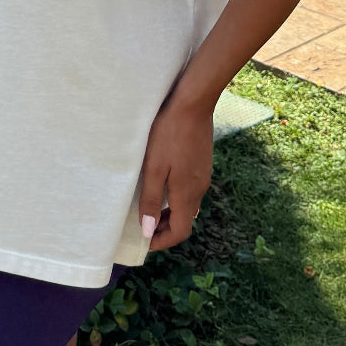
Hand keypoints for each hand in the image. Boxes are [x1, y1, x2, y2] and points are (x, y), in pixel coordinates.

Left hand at [138, 84, 213, 252]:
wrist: (193, 104)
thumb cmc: (169, 134)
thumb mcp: (154, 168)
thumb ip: (151, 200)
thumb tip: (148, 231)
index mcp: (187, 194)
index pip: (180, 232)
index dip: (162, 241)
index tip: (144, 242)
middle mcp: (199, 189)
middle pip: (184, 220)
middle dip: (164, 228)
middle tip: (143, 226)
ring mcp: (203, 176)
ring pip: (187, 205)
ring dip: (170, 212)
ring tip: (149, 207)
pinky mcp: (202, 164)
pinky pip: (190, 190)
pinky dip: (176, 197)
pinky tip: (162, 184)